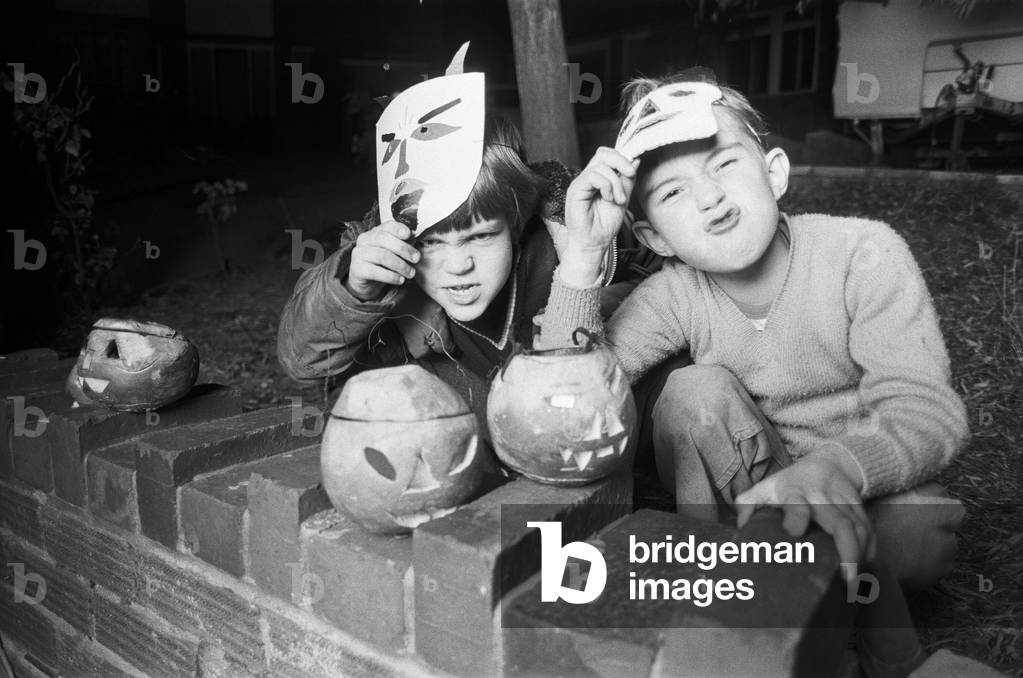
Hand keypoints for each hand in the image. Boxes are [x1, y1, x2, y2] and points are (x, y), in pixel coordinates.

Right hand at [345, 220, 420, 300]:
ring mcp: (358, 254)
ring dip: (400, 265)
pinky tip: (400, 280)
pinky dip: (391, 276)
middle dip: (403, 249)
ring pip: (382, 256)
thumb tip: (415, 238)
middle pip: (384, 239)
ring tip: (411, 273)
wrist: (366, 282)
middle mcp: (364, 240)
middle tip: (416, 258)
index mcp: (375, 232)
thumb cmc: (383, 264)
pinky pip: (375, 272)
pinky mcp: (357, 269)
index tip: (410, 235)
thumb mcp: (394, 253)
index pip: (386, 226)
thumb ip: (403, 244)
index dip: (398, 229)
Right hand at [560, 148, 638, 286]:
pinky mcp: (575, 190)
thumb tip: (635, 160)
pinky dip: (606, 185)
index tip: (633, 172)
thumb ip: (627, 181)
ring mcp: (580, 183)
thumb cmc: (605, 225)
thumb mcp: (623, 199)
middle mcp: (587, 178)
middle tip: (630, 175)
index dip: (622, 158)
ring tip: (618, 200)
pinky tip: (609, 198)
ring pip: (600, 166)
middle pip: (602, 153)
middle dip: (621, 162)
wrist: (594, 244)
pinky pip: (592, 176)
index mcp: (597, 178)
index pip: (607, 155)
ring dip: (616, 182)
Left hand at [735, 448, 874, 582]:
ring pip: (859, 528)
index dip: (796, 517)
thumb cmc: (791, 483)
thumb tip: (740, 529)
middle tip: (845, 579)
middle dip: (846, 551)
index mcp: (794, 492)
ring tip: (854, 583)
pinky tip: (865, 569)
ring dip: (860, 556)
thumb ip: (748, 505)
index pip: (796, 504)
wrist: (829, 462)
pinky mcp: (861, 507)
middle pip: (839, 523)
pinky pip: (870, 530)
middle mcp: (821, 497)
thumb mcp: (766, 488)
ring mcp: (844, 502)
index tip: (794, 534)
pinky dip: (870, 550)